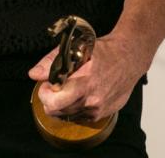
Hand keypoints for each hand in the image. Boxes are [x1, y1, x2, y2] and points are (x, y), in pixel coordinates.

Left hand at [28, 33, 149, 122]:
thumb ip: (51, 62)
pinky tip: (78, 94)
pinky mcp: (103, 113)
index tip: (46, 84)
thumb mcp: (75, 48)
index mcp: (83, 83)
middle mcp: (91, 100)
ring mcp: (98, 109)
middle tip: (54, 86)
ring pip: (67, 115)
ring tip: (68, 88)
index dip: (45, 94)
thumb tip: (34, 74)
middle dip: (50, 99)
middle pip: (58, 111)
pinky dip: (74, 108)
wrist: (130, 57)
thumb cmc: (104, 51)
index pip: (55, 102)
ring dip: (62, 104)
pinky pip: (80, 116)